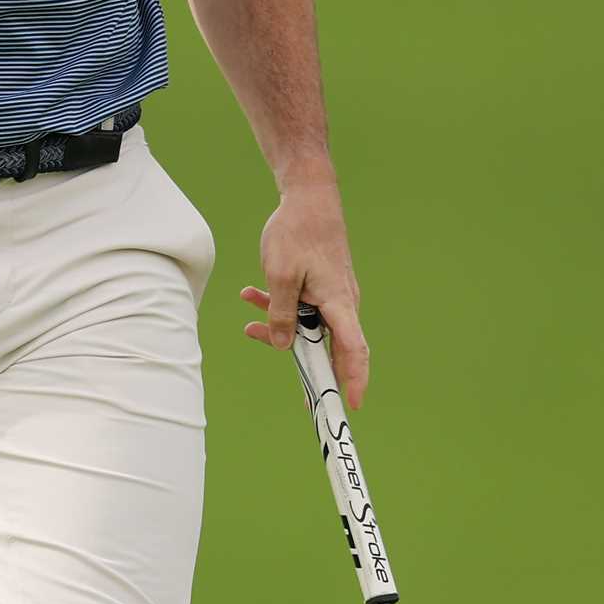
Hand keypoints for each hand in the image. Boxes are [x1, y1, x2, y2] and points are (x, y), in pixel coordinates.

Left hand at [240, 179, 369, 408]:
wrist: (308, 196)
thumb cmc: (298, 232)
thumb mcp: (281, 275)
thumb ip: (280, 313)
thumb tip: (280, 346)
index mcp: (338, 303)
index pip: (353, 350)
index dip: (353, 380)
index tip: (350, 407)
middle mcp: (341, 303)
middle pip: (330, 346)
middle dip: (313, 369)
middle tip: (305, 402)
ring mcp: (331, 294)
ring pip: (309, 324)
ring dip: (281, 327)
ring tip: (250, 327)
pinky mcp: (320, 283)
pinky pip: (301, 305)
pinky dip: (279, 305)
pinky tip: (250, 294)